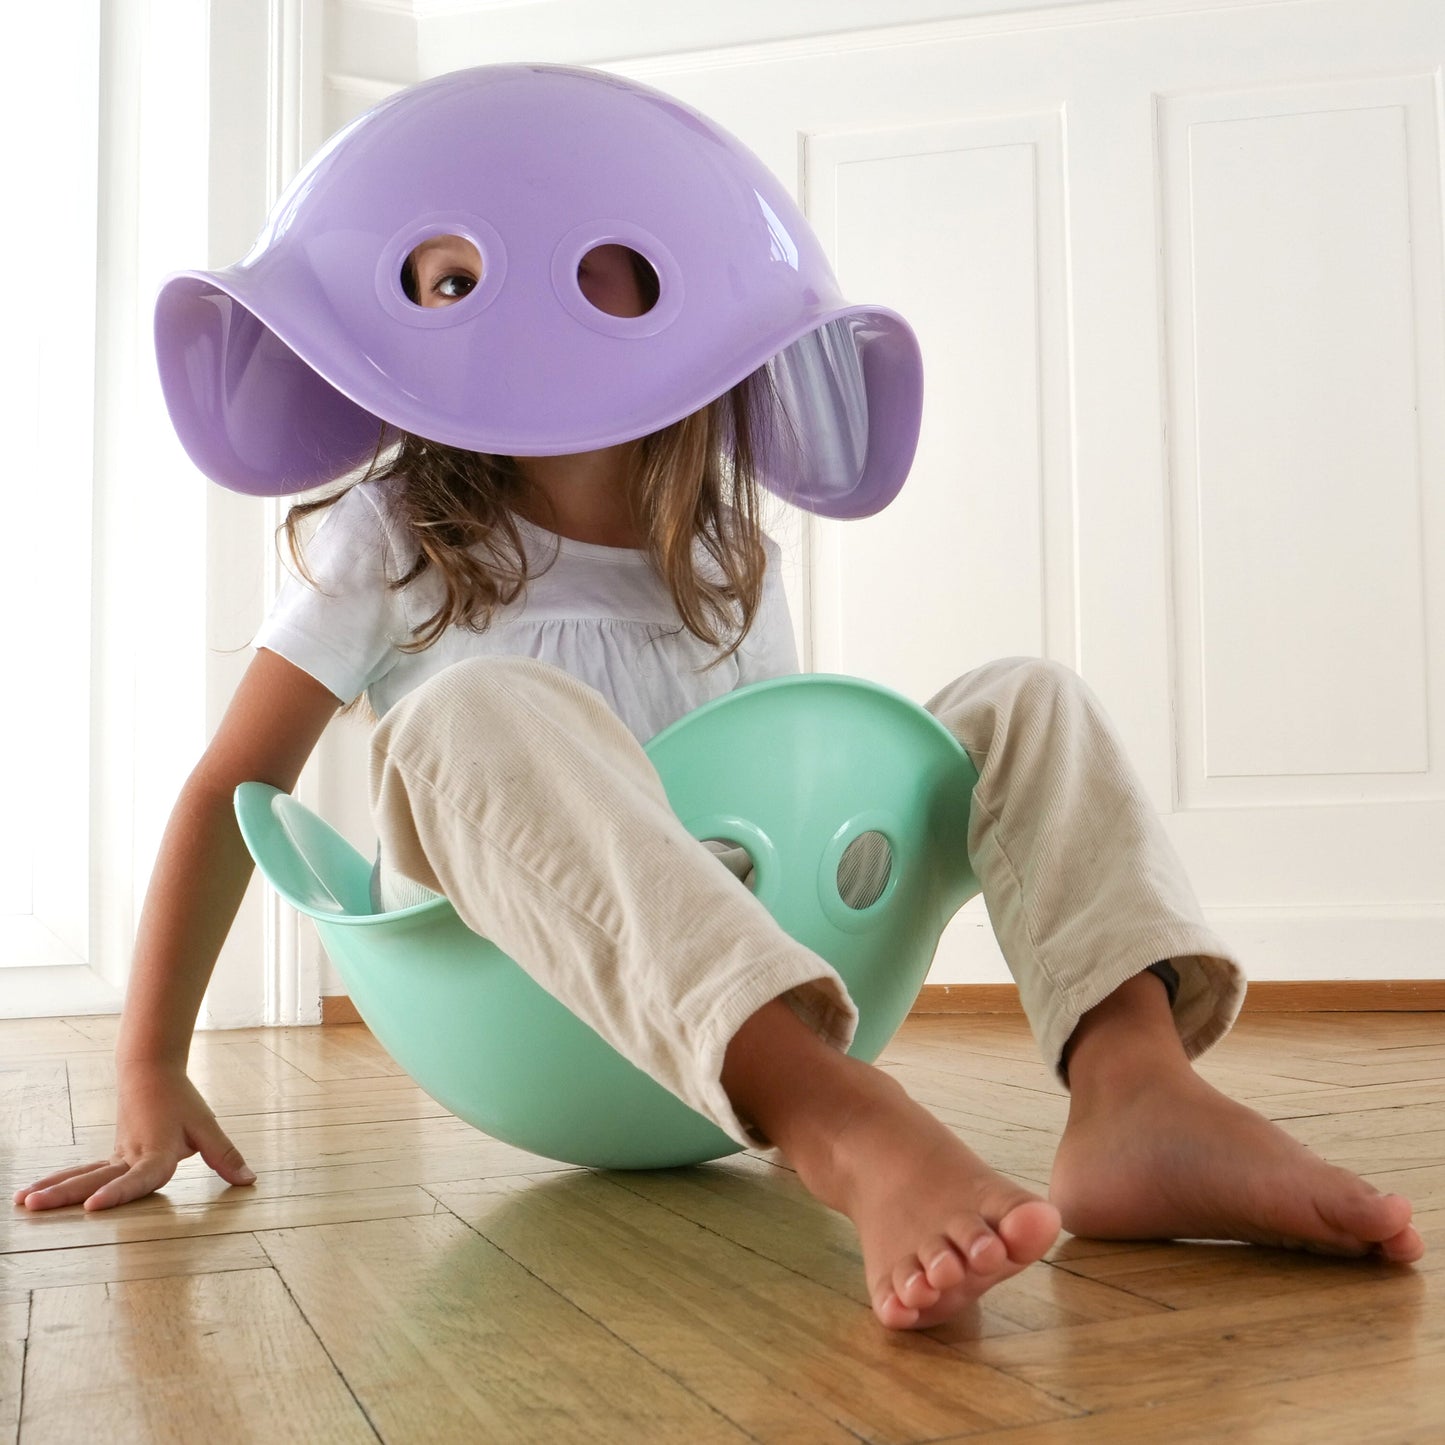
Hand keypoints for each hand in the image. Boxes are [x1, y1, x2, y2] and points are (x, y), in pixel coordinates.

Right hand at [12, 1062, 255, 1211]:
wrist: (151, 1071)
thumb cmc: (181, 1102)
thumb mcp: (207, 1127)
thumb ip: (225, 1156)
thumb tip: (249, 1181)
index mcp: (158, 1152)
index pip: (140, 1177)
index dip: (119, 1192)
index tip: (93, 1206)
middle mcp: (132, 1157)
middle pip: (97, 1177)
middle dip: (67, 1194)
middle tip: (36, 1206)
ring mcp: (116, 1157)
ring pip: (82, 1174)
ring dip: (53, 1189)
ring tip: (23, 1202)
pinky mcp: (110, 1157)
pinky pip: (80, 1172)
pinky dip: (57, 1182)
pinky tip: (30, 1194)